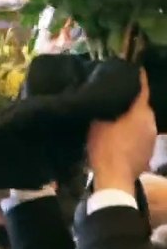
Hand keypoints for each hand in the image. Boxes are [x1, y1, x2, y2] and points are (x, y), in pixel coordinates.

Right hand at [88, 69, 154, 195]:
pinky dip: (133, 135)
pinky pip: (142, 136)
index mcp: (140, 112)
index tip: (135, 69)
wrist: (115, 178)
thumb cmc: (104, 148)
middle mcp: (150, 122)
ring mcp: (152, 137)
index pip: (142, 89)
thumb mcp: (97, 124)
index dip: (139, 78)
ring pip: (142, 122)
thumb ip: (103, 109)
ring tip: (116, 122)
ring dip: (132, 121)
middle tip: (116, 101)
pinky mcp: (150, 151)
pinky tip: (121, 140)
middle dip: (131, 104)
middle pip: (142, 107)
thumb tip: (102, 99)